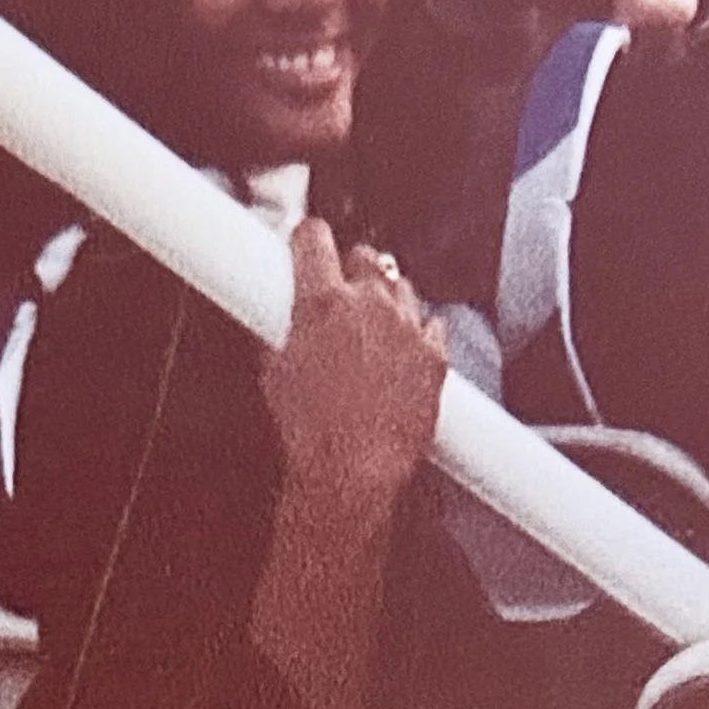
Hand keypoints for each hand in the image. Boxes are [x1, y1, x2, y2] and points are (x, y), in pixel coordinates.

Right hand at [260, 218, 447, 527]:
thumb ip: (279, 331)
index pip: (315, 236)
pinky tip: (400, 352)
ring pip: (401, 286)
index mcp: (322, 302)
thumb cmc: (309, 431)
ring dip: (384, 300)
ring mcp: (407, 327)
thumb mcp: (273, 372)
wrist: (352, 473)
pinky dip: (417, 331)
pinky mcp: (434, 355)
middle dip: (350, 269)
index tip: (306, 241)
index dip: (307, 237)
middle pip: (365, 255)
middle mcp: (369, 304)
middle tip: (339, 293)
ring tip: (370, 330)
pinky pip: (431, 323)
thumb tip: (277, 320)